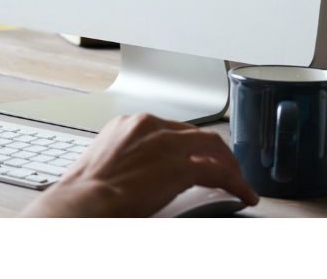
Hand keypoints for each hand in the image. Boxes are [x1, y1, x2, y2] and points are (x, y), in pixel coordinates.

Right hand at [18, 113, 257, 218]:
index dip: (188, 145)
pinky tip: (244, 195)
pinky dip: (236, 184)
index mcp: (129, 124)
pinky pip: (218, 173)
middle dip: (212, 152)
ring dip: (227, 164)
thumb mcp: (105, 162)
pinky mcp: (180, 167)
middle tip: (222, 167)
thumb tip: (140, 173)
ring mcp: (167, 144)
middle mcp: (150, 125)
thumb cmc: (84, 191)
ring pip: (211, 147)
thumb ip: (128, 158)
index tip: (194, 156)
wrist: (83, 202)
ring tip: (237, 179)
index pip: (170, 129)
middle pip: (194, 134)